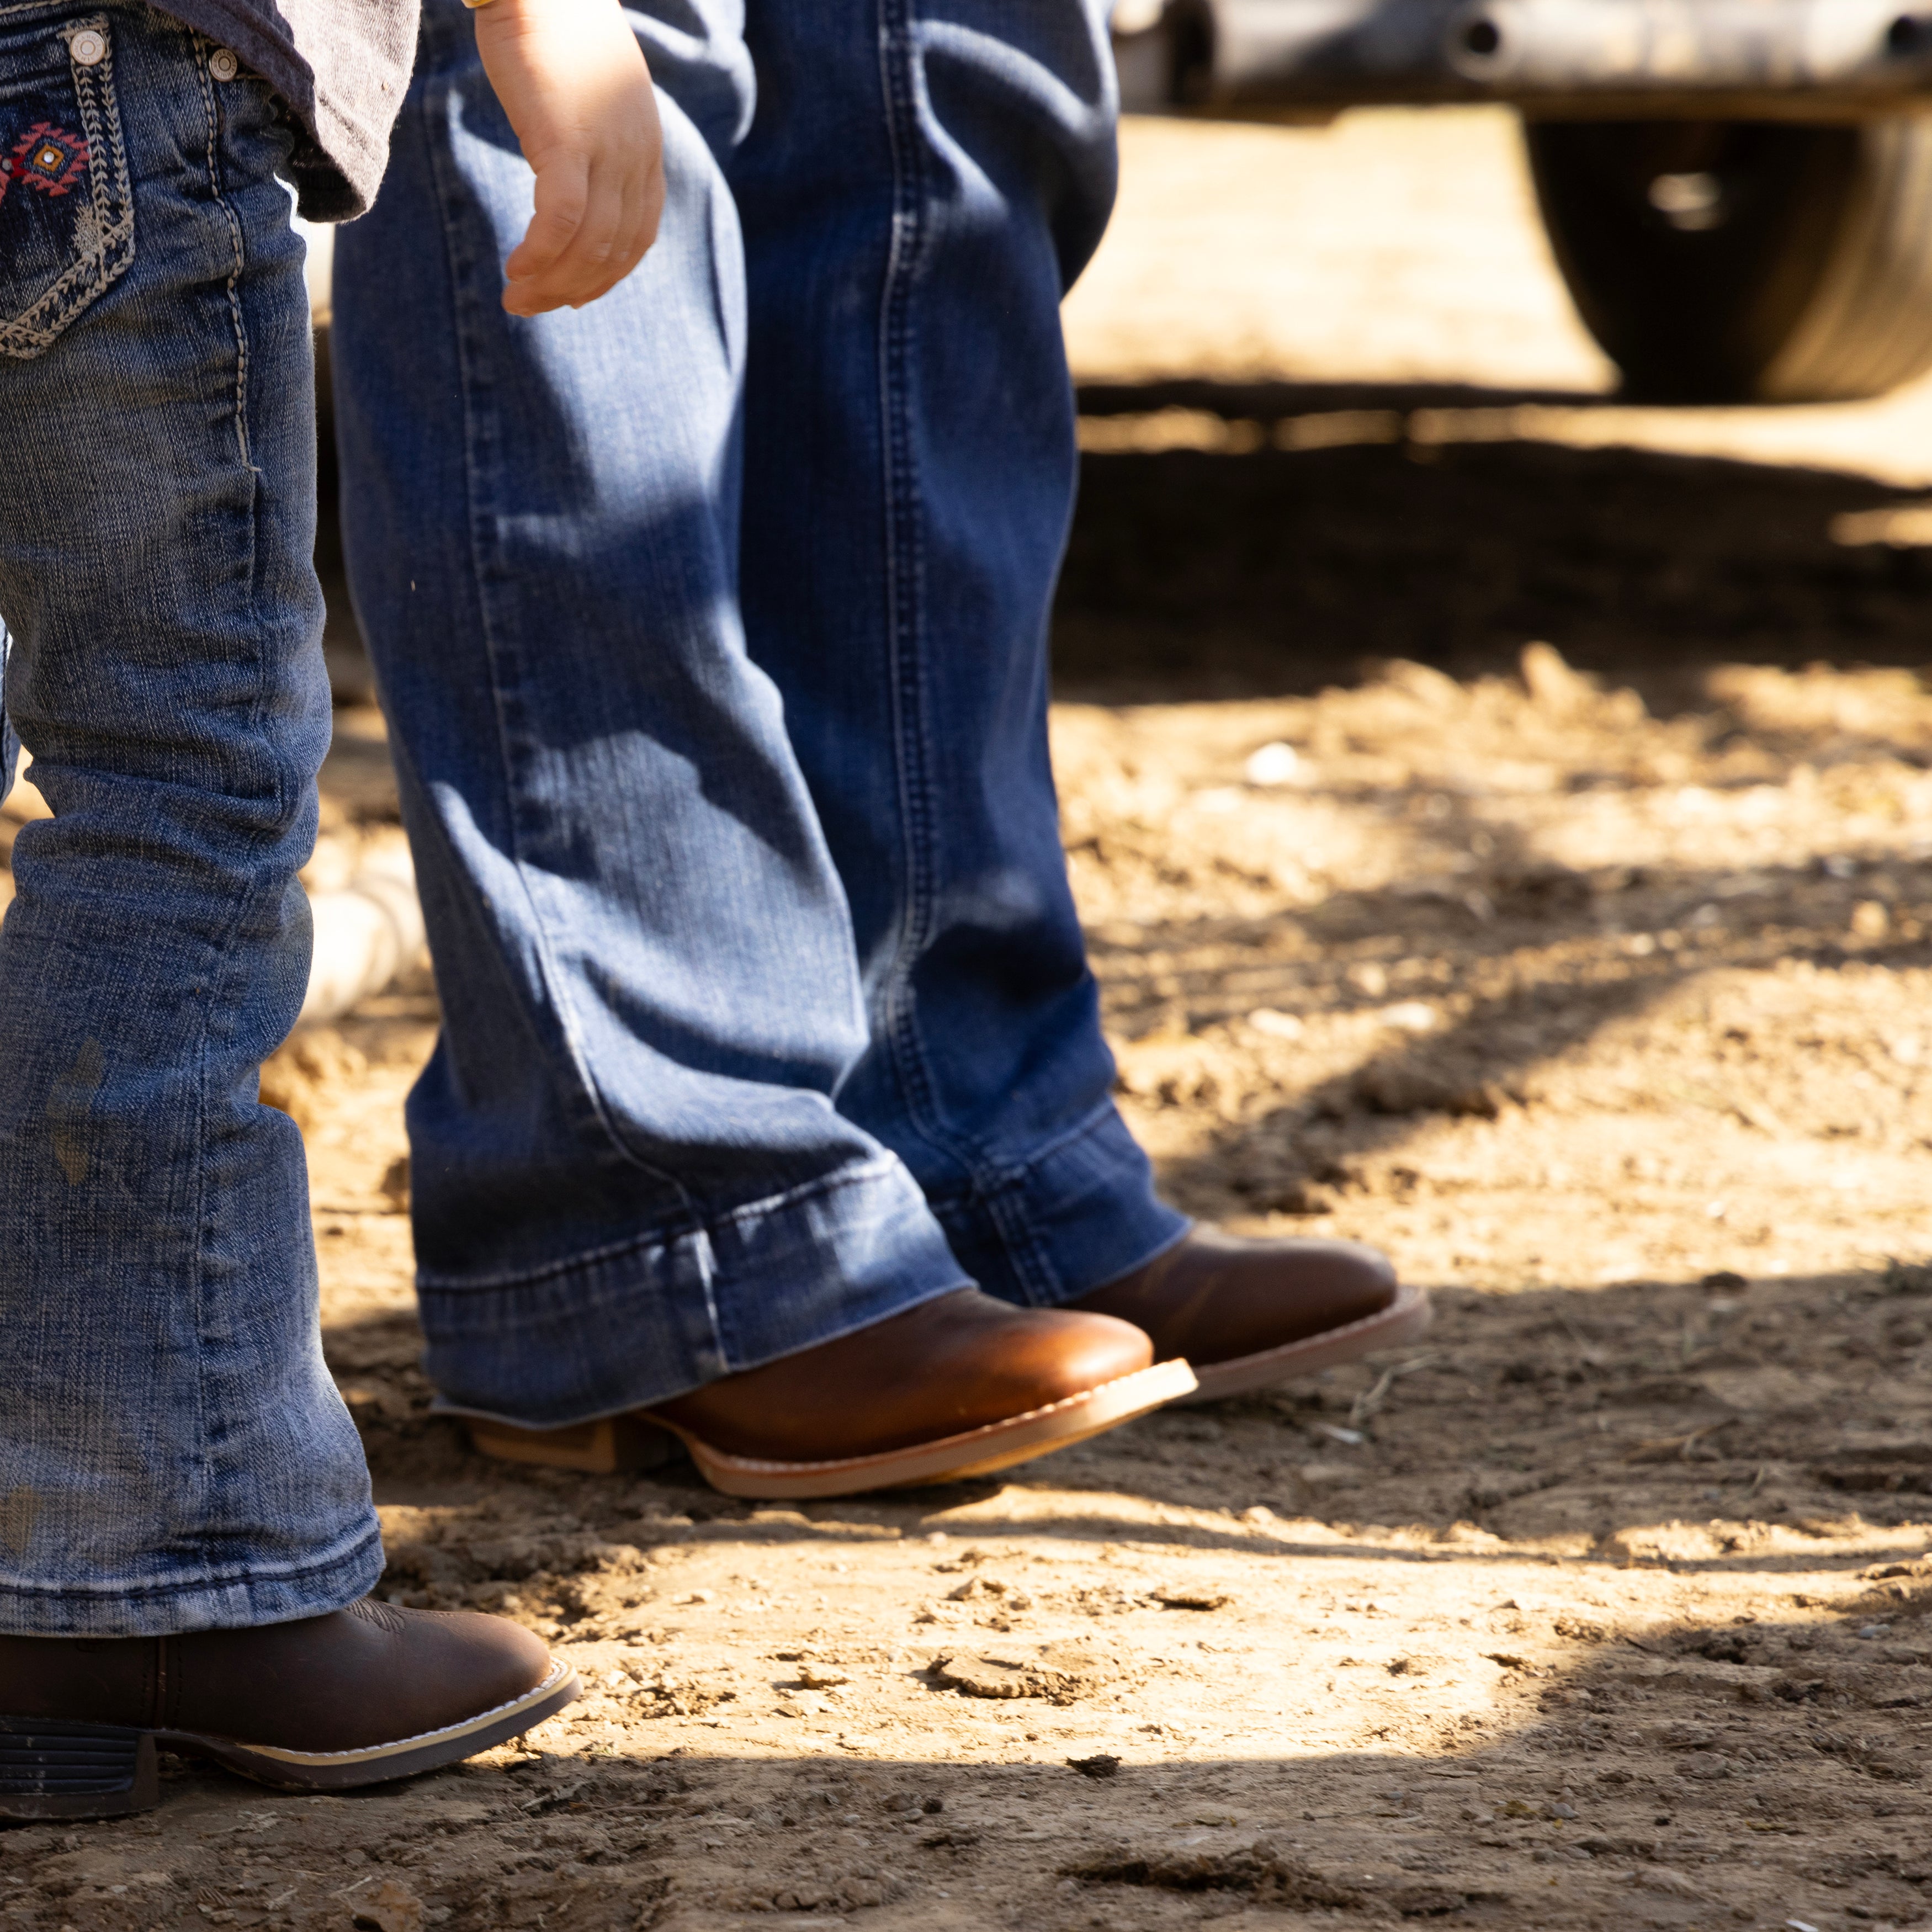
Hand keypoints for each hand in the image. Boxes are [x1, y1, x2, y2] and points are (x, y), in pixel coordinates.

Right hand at [472, 0, 663, 314]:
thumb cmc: (556, 32)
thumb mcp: (590, 99)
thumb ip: (591, 142)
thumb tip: (568, 172)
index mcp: (645, 151)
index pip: (636, 237)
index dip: (604, 276)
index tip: (570, 295)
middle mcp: (634, 157)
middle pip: (613, 252)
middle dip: (571, 291)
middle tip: (528, 307)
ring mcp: (605, 150)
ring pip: (587, 245)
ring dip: (550, 282)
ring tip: (515, 297)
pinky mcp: (565, 139)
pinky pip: (560, 219)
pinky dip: (540, 253)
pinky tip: (516, 267)